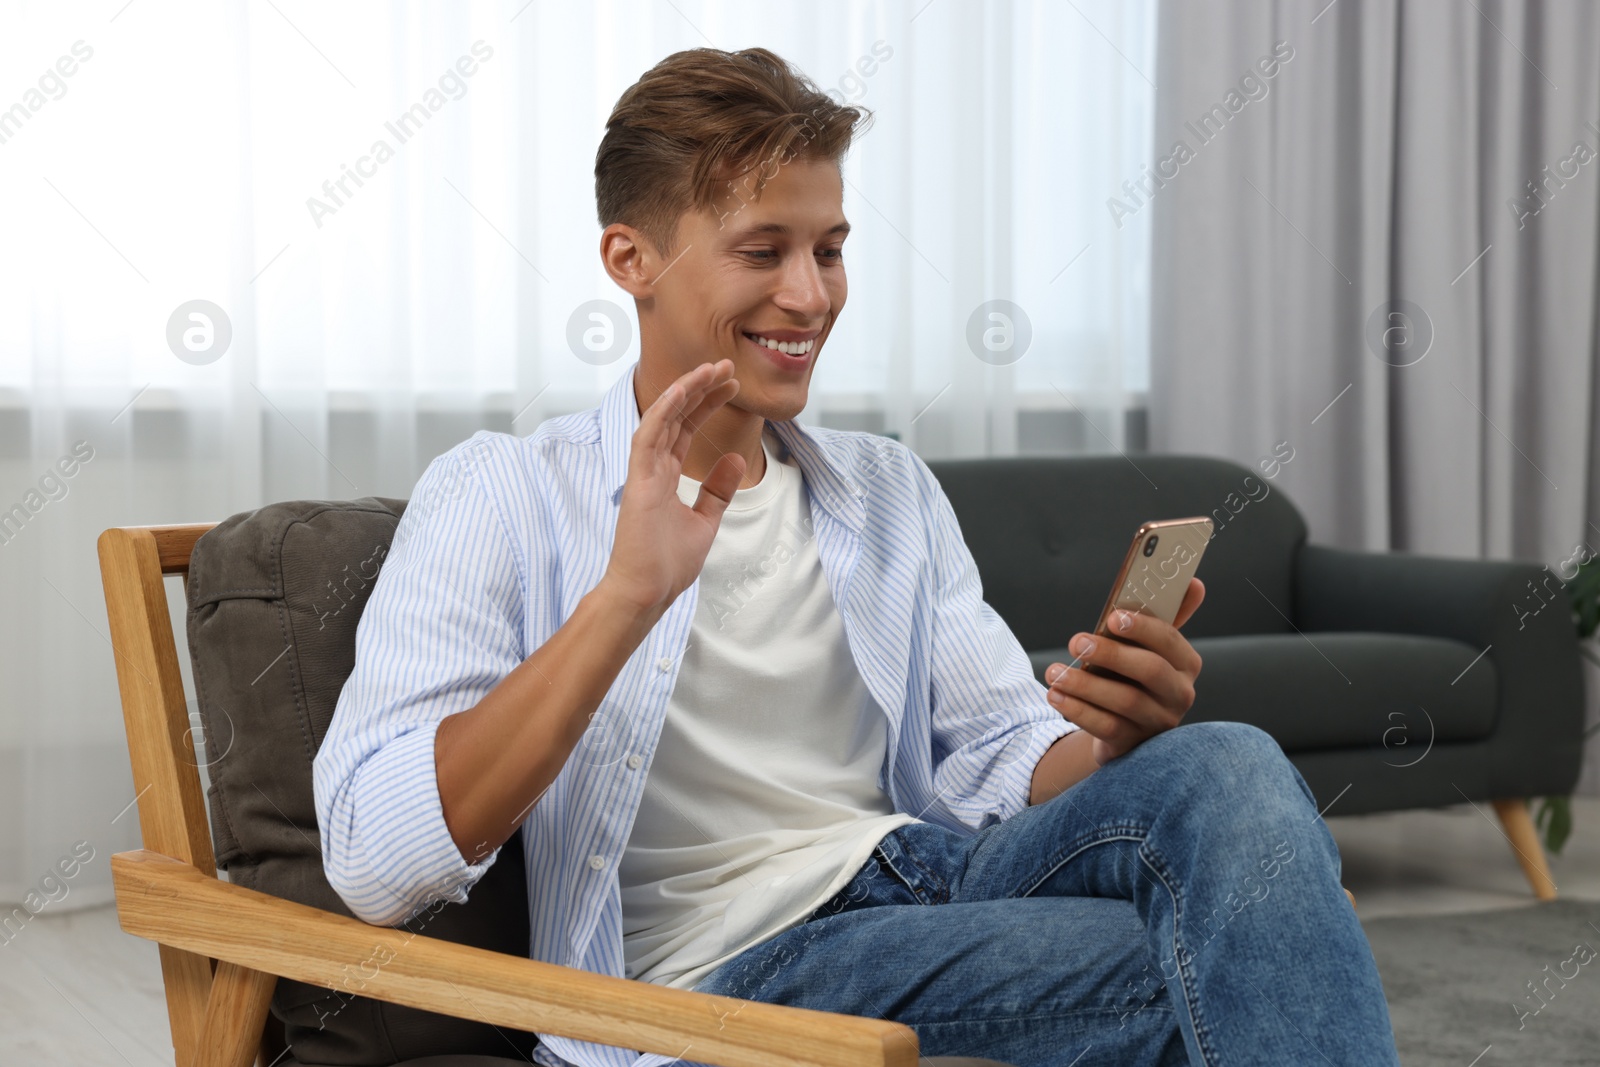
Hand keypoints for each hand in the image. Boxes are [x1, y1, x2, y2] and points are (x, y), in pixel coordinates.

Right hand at [600, 359, 744, 614]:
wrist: (648, 592)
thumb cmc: (668, 564)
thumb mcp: (706, 520)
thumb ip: (718, 490)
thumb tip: (736, 458)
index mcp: (665, 476)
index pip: (686, 428)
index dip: (707, 403)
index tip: (731, 385)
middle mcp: (653, 468)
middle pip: (677, 416)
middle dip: (701, 388)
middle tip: (726, 367)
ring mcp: (644, 473)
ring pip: (662, 419)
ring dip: (685, 392)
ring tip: (711, 370)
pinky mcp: (638, 482)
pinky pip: (647, 438)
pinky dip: (663, 413)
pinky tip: (681, 392)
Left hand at [1043, 578, 1204, 766]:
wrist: (1122, 726)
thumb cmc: (1132, 675)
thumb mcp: (1146, 647)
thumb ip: (1163, 617)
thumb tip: (1193, 583)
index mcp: (1185, 663)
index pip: (1170, 641)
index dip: (1143, 628)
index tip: (1113, 618)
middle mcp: (1180, 694)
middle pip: (1150, 670)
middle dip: (1111, 654)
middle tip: (1076, 642)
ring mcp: (1159, 721)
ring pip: (1126, 701)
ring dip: (1086, 685)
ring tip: (1055, 673)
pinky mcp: (1135, 744)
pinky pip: (1107, 727)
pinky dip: (1079, 710)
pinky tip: (1056, 696)